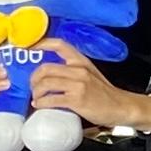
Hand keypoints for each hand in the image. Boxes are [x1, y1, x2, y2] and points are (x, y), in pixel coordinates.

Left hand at [34, 39, 150, 127]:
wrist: (121, 107)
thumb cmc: (105, 93)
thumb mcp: (90, 74)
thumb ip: (73, 71)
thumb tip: (50, 75)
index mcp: (81, 61)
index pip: (59, 45)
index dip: (42, 44)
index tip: (29, 47)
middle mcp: (79, 70)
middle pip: (46, 68)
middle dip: (34, 78)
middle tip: (33, 86)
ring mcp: (78, 84)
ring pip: (46, 83)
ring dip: (36, 92)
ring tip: (36, 98)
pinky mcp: (77, 99)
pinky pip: (51, 99)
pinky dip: (41, 103)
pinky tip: (39, 105)